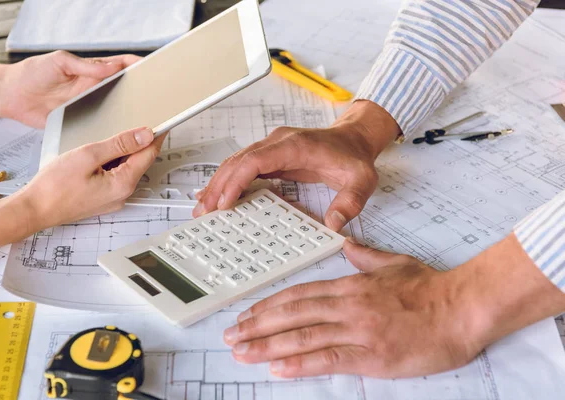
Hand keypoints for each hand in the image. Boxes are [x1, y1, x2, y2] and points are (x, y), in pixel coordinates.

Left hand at [1, 51, 140, 127]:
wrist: (13, 96)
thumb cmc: (32, 74)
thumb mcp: (59, 63)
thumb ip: (85, 66)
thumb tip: (111, 66)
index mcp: (93, 71)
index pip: (122, 66)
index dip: (139, 66)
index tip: (153, 70)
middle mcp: (95, 89)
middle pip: (126, 90)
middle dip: (142, 93)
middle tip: (155, 98)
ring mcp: (90, 106)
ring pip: (117, 110)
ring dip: (129, 114)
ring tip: (144, 118)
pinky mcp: (83, 122)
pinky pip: (102, 127)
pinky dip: (112, 131)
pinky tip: (121, 134)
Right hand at [19, 127, 164, 228]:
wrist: (34, 209)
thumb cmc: (54, 187)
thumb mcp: (88, 155)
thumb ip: (119, 144)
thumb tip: (144, 135)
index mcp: (123, 183)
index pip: (149, 154)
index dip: (156, 136)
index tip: (161, 123)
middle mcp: (123, 194)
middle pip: (139, 162)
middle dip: (137, 143)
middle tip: (130, 125)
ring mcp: (113, 199)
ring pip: (126, 169)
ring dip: (121, 154)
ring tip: (104, 142)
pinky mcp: (104, 199)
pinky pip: (115, 177)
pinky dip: (111, 164)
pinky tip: (97, 157)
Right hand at [193, 100, 399, 231]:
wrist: (354, 139)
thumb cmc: (353, 157)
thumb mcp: (361, 180)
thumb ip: (350, 201)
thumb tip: (334, 223)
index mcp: (295, 145)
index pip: (256, 160)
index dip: (237, 180)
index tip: (226, 201)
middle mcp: (278, 142)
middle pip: (239, 161)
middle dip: (219, 186)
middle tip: (204, 211)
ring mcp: (272, 148)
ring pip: (236, 163)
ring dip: (219, 184)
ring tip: (203, 207)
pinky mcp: (271, 156)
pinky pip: (243, 167)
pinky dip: (228, 181)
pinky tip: (216, 195)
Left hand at [222, 238, 476, 378]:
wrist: (462, 308)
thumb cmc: (431, 287)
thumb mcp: (393, 263)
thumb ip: (365, 256)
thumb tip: (346, 243)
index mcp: (351, 284)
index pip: (300, 294)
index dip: (270, 305)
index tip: (249, 313)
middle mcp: (348, 306)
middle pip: (293, 314)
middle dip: (258, 325)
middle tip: (231, 334)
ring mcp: (358, 330)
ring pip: (304, 336)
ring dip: (268, 345)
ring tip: (243, 351)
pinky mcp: (372, 355)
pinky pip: (329, 358)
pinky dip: (300, 363)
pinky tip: (278, 368)